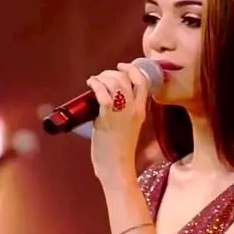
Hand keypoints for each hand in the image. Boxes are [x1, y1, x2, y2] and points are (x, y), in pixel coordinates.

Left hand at [86, 62, 149, 182]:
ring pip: (116, 83)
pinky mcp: (108, 118)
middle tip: (102, 76)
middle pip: (127, 79)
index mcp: (141, 111)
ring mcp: (122, 113)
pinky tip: (91, 83)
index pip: (143, 82)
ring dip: (103, 77)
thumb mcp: (127, 127)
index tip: (122, 66)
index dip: (133, 69)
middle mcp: (134, 109)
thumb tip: (107, 100)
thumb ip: (122, 113)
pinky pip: (104, 94)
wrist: (117, 167)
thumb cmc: (119, 150)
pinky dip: (96, 84)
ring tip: (95, 81)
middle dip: (112, 72)